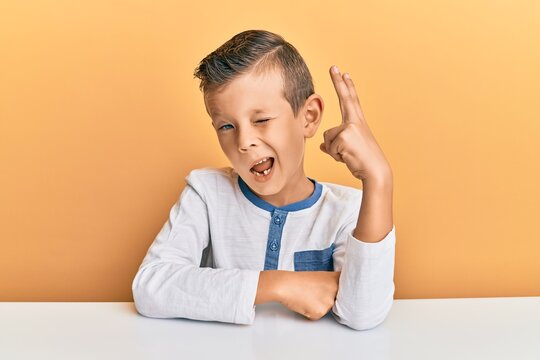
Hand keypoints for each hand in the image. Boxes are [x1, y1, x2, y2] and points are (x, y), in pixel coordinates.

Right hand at [277, 271, 340, 320]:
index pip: (349, 288)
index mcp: (336, 279)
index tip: (344, 291)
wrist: (285, 285)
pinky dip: (311, 312)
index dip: (346, 291)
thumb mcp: (321, 277)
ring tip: (307, 296)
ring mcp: (329, 301)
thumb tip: (341, 293)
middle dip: (329, 300)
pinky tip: (304, 303)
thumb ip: (332, 283)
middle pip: (337, 301)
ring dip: (319, 307)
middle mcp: (335, 289)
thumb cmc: (299, 280)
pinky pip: (318, 315)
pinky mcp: (320, 312)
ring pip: (327, 309)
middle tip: (315, 293)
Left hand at [320, 65, 391, 180]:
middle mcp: (355, 122)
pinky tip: (347, 158)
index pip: (352, 101)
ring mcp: (350, 127)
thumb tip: (323, 146)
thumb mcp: (347, 152)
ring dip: (334, 151)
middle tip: (333, 66)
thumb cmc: (362, 162)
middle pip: (345, 98)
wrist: (375, 171)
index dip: (347, 87)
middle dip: (339, 81)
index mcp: (358, 123)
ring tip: (348, 156)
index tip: (344, 73)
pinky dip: (335, 155)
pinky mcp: (344, 136)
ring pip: (328, 137)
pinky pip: (329, 146)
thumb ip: (335, 145)